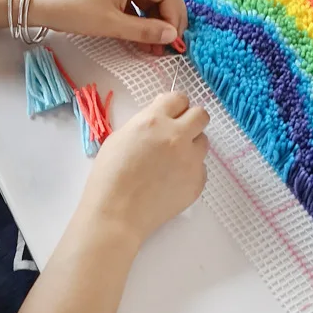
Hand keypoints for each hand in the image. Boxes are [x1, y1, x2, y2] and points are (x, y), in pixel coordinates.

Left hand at [32, 0, 187, 55]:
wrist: (40, 3)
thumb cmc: (73, 10)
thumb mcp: (111, 24)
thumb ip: (145, 31)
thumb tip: (171, 36)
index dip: (175, 17)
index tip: (173, 41)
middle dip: (168, 21)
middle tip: (168, 46)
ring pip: (150, 1)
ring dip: (155, 23)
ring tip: (153, 48)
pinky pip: (135, 3)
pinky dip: (141, 21)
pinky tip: (140, 39)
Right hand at [72, 92, 209, 246]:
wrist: (117, 214)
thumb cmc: (109, 176)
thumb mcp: (120, 137)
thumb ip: (145, 122)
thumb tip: (163, 115)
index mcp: (155, 121)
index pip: (179, 98)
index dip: (176, 106)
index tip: (172, 113)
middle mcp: (178, 136)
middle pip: (201, 115)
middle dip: (191, 120)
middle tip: (179, 132)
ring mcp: (191, 160)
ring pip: (203, 142)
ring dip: (192, 146)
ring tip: (172, 161)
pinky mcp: (198, 182)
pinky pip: (201, 168)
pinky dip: (190, 171)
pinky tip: (171, 182)